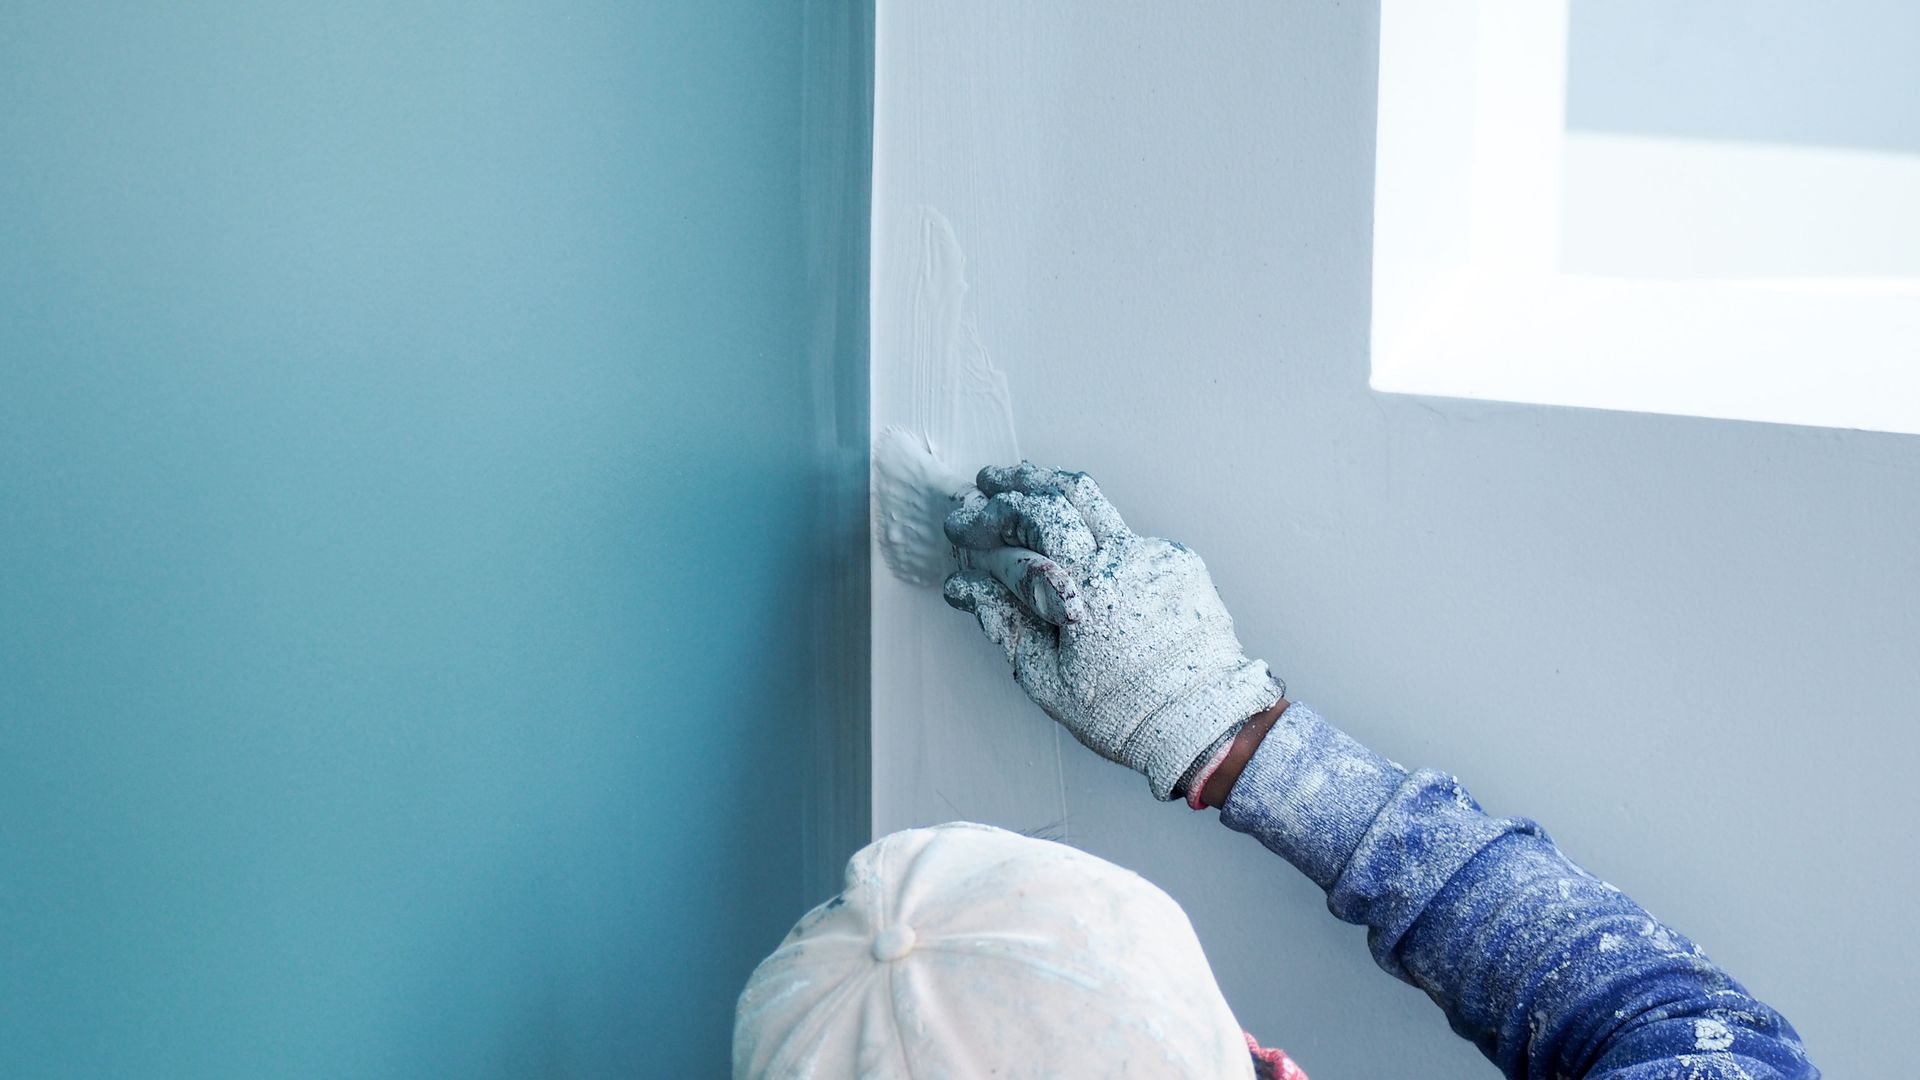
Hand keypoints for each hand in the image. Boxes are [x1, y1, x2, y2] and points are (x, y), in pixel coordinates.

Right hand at [942, 463, 1283, 799]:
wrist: (1203, 721)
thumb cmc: (1124, 712)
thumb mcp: (1045, 678)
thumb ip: (1003, 622)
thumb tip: (965, 586)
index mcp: (1083, 592)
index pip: (1020, 534)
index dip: (981, 525)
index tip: (959, 529)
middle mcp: (1120, 561)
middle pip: (1055, 499)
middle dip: (1010, 489)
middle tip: (982, 491)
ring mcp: (1152, 555)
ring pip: (1093, 500)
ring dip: (1049, 486)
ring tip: (1019, 482)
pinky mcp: (1176, 560)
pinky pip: (1124, 531)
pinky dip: (1090, 527)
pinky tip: (1070, 533)